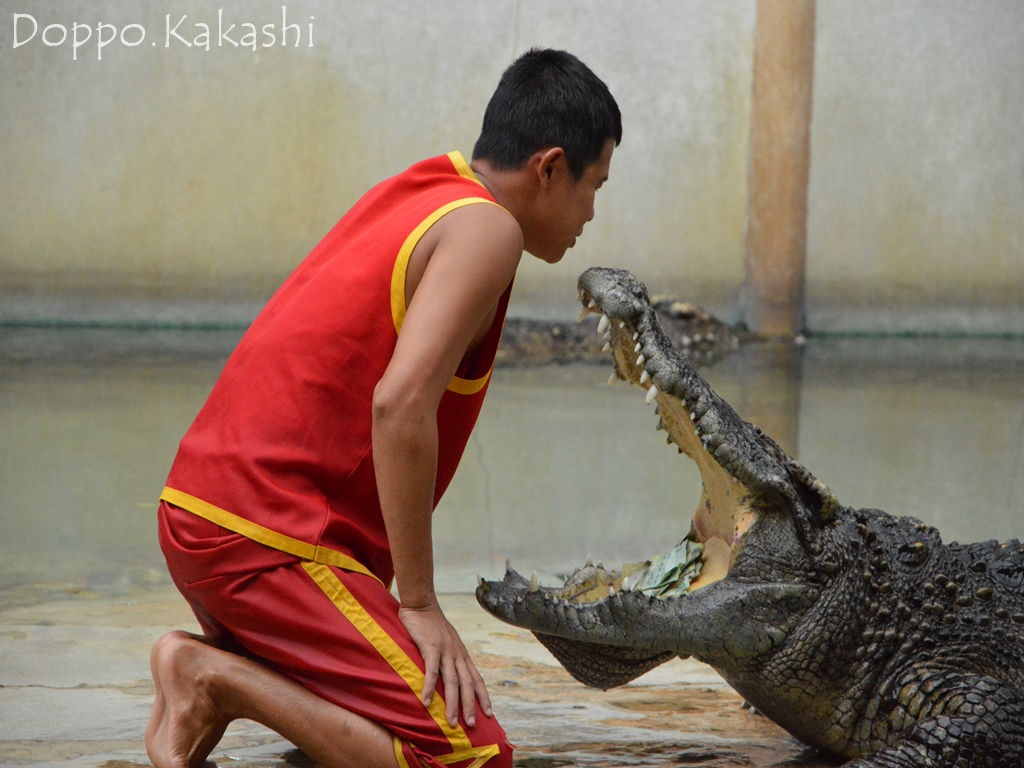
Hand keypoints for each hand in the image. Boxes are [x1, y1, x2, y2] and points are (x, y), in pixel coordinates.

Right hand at [399, 602, 492, 728]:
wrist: (422, 604)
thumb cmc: (432, 624)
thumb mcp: (446, 642)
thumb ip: (448, 657)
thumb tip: (448, 674)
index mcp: (462, 654)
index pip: (477, 678)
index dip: (483, 696)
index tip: (489, 714)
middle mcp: (457, 654)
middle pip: (467, 684)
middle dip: (470, 706)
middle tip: (471, 726)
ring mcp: (446, 651)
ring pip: (452, 681)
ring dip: (453, 703)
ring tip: (452, 722)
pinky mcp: (431, 647)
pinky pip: (431, 671)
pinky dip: (429, 687)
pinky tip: (426, 702)